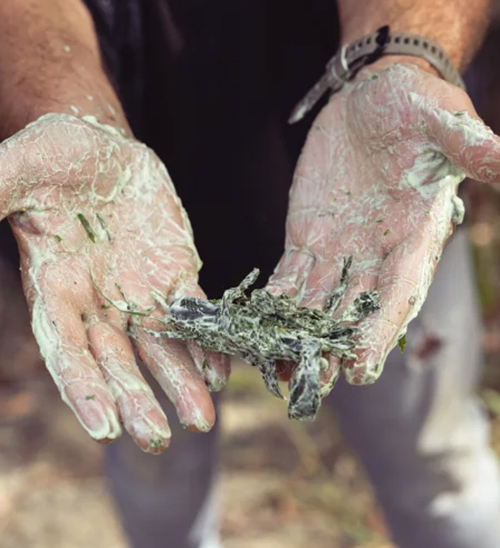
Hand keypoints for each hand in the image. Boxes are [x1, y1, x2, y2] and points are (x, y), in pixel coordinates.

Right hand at [0, 114, 229, 452]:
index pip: (66, 349)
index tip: (105, 427)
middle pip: (117, 361)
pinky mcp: (175, 275)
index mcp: (56, 287)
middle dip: (137, 398)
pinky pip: (194, 315)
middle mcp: (98, 302)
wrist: (104, 151)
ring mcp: (139, 293)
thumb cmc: (57, 157)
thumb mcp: (22, 168)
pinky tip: (221, 371)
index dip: (84, 387)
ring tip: (202, 420)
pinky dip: (207, 343)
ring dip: (181, 384)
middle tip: (158, 437)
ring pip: (161, 348)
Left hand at [267, 63, 499, 391]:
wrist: (374, 98)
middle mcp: (376, 255)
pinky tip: (255, 325)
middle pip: (353, 311)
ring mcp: (338, 251)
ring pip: (316, 302)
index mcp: (414, 238)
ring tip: (276, 367)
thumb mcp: (446, 122)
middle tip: (309, 383)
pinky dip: (273, 301)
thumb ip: (476, 149)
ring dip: (296, 335)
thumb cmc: (416, 107)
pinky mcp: (307, 239)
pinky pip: (288, 276)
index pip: (398, 292)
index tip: (359, 367)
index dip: (379, 330)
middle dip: (331, 346)